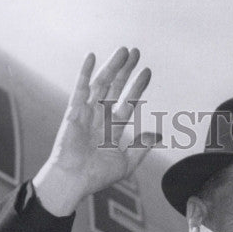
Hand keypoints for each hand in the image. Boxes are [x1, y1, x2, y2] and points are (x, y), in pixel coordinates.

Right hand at [33, 46, 158, 215]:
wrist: (74, 180)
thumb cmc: (97, 176)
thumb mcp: (126, 163)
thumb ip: (141, 147)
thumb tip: (159, 135)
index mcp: (112, 128)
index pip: (128, 101)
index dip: (138, 86)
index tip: (147, 72)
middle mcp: (100, 117)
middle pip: (115, 87)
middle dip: (126, 70)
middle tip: (136, 52)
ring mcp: (86, 112)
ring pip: (101, 83)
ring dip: (112, 66)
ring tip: (123, 51)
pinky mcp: (73, 111)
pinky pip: (80, 88)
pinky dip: (85, 72)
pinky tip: (92, 56)